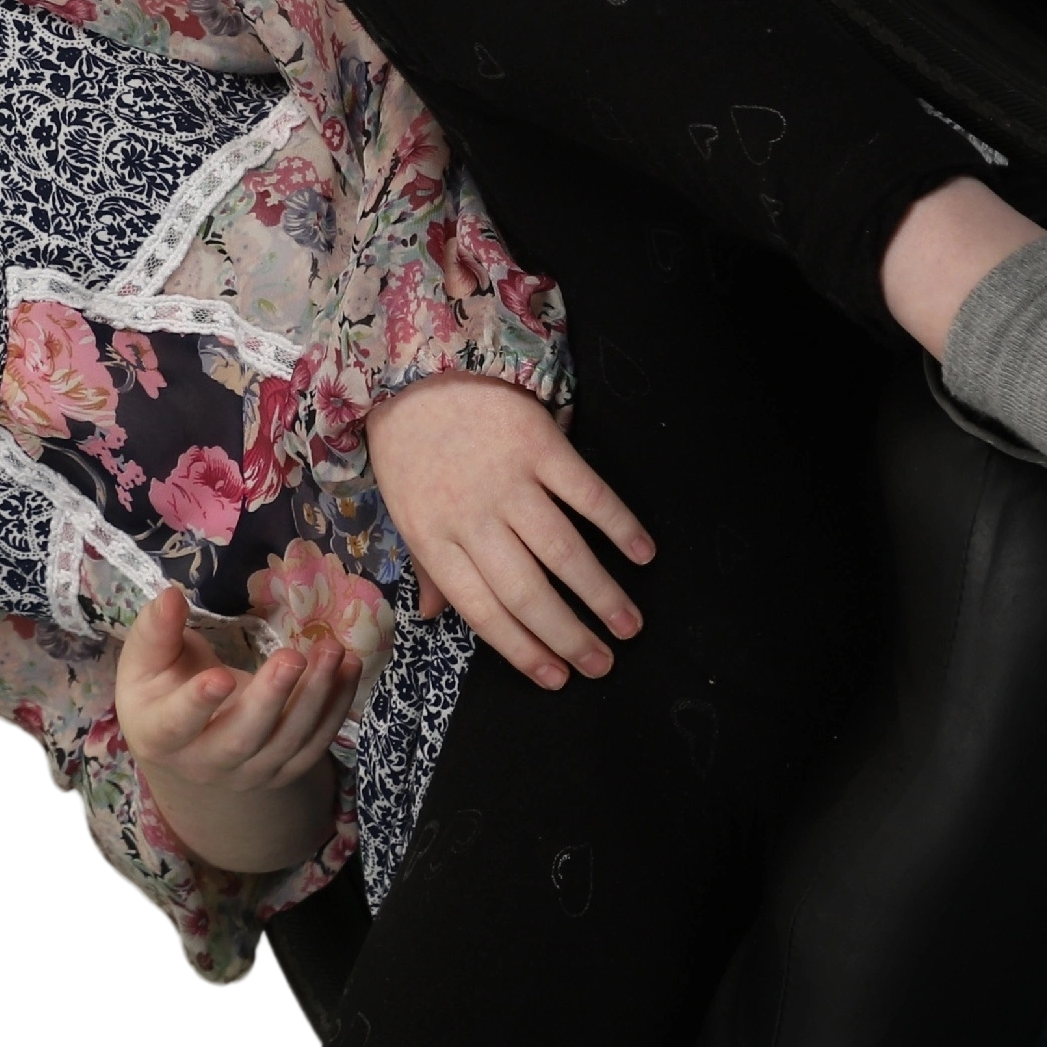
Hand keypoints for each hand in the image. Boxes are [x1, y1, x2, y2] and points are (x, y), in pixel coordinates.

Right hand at [114, 584, 359, 799]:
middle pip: (241, 740)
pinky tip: (348, 669)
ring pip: (287, 742)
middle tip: (293, 657)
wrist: (186, 735)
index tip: (220, 676)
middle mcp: (203, 765)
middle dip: (271, 698)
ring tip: (333, 652)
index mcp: (159, 736)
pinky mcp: (282, 770)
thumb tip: (170, 595)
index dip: (196, 705)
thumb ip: (157, 629)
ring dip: (315, 697)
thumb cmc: (160, 686)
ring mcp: (248, 773)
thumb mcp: (146, 657)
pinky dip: (336, 708)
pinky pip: (315, 745)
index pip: (176, 724)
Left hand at [363, 370, 653, 690]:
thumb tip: (435, 618)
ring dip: (600, 593)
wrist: (413, 368)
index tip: (556, 678)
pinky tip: (642, 554)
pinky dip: (618, 526)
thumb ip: (426, 567)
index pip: (482, 610)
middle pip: (526, 591)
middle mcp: (471, 516)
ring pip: (561, 551)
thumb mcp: (404, 511)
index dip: (522, 649)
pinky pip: (587, 494)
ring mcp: (507, 478)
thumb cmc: (410, 449)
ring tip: (629, 624)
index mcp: (434, 539)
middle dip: (569, 635)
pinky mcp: (539, 443)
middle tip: (603, 663)